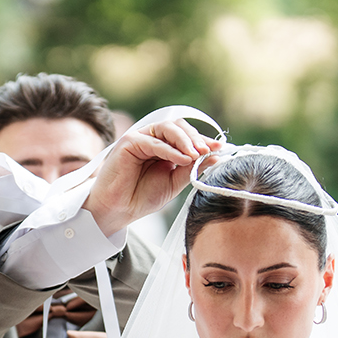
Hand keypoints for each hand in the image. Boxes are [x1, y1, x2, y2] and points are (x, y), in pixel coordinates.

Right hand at [84, 120, 219, 235]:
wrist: (118, 210)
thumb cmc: (140, 197)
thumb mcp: (174, 183)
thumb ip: (191, 169)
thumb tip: (215, 157)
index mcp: (164, 147)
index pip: (187, 136)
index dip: (204, 141)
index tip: (220, 149)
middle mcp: (152, 139)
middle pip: (179, 127)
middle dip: (196, 138)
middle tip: (209, 151)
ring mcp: (140, 138)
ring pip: (168, 128)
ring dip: (186, 140)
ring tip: (196, 155)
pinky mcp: (129, 142)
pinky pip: (155, 141)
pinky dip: (171, 149)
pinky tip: (183, 159)